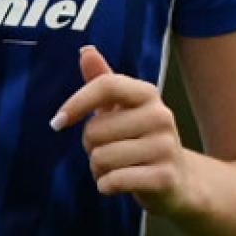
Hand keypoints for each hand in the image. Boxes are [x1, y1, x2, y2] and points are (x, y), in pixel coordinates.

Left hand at [50, 45, 193, 216]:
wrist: (179, 181)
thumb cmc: (139, 138)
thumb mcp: (121, 108)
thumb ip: (102, 79)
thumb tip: (85, 50)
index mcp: (147, 93)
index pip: (106, 85)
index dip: (76, 102)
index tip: (57, 122)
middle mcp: (160, 115)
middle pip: (95, 129)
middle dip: (89, 146)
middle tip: (106, 150)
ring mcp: (166, 147)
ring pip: (102, 157)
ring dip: (97, 169)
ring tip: (114, 168)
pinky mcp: (165, 177)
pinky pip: (115, 180)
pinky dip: (105, 185)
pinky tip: (116, 184)